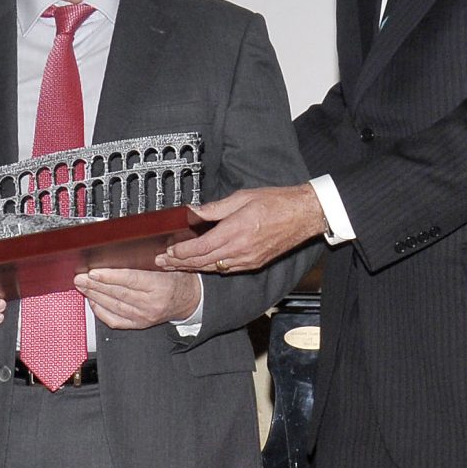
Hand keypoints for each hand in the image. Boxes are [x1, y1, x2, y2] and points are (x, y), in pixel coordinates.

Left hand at [76, 266, 202, 330]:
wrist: (190, 301)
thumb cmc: (179, 280)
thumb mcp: (170, 265)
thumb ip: (151, 259)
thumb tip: (123, 250)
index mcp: (160, 286)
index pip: (130, 280)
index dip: (109, 277)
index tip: (93, 272)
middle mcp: (151, 304)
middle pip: (118, 294)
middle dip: (95, 285)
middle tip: (80, 278)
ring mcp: (144, 317)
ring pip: (114, 306)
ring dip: (95, 296)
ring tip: (82, 286)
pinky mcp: (139, 324)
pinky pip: (115, 320)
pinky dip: (101, 311)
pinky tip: (93, 302)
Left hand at [159, 185, 325, 274]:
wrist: (304, 215)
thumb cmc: (277, 203)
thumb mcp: (242, 198)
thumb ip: (215, 208)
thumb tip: (194, 211)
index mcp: (235, 231)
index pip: (199, 248)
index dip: (180, 252)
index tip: (168, 252)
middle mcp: (240, 250)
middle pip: (202, 262)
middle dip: (179, 264)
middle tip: (162, 264)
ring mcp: (248, 260)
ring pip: (213, 268)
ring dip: (192, 268)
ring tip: (176, 267)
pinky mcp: (254, 263)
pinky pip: (227, 269)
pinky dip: (210, 268)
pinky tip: (200, 265)